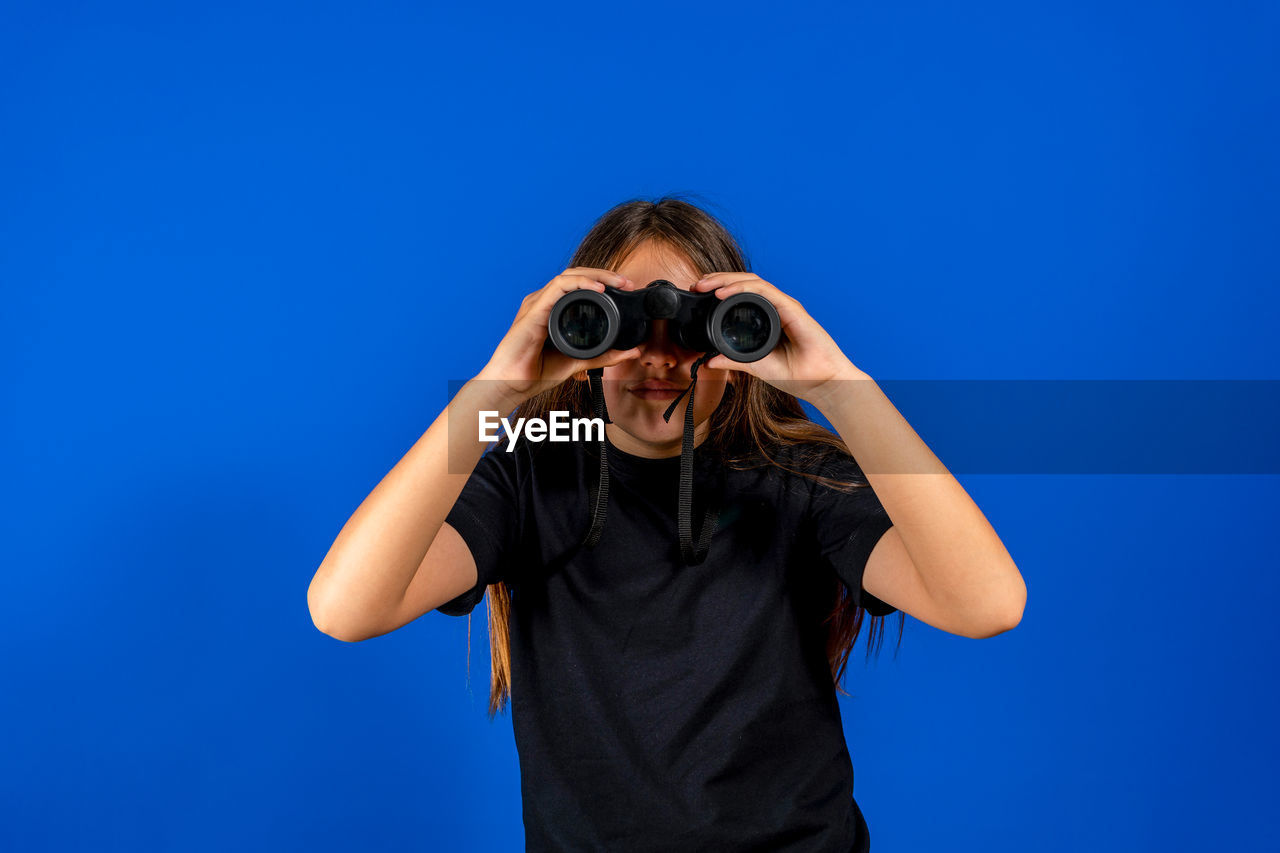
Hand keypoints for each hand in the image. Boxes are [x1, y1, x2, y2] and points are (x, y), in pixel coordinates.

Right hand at [475, 267, 643, 406]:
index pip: (579, 285)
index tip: (626, 289)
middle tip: (627, 283)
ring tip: (617, 282)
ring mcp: (538, 303)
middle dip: (605, 274)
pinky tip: (598, 289)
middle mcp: (544, 301)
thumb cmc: (535, 373)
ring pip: (569, 275)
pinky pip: (558, 287)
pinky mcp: (534, 310)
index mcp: (552, 309)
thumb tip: (632, 352)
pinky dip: (580, 283)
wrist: (511, 385)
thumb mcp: (578, 362)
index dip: (604, 281)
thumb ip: (604, 356)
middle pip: (576, 275)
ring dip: (597, 275)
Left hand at [691, 272, 865, 406]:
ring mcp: (784, 305)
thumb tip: (709, 361)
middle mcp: (776, 307)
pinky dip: (742, 289)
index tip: (698, 294)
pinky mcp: (791, 308)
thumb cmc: (796, 375)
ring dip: (726, 279)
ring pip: (752, 282)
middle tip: (696, 284)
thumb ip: (733, 360)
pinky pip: (764, 292)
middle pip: (744, 283)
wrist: (822, 383)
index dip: (719, 290)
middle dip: (718, 279)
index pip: (741, 295)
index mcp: (768, 317)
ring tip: (706, 284)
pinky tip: (724, 292)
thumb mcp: (755, 366)